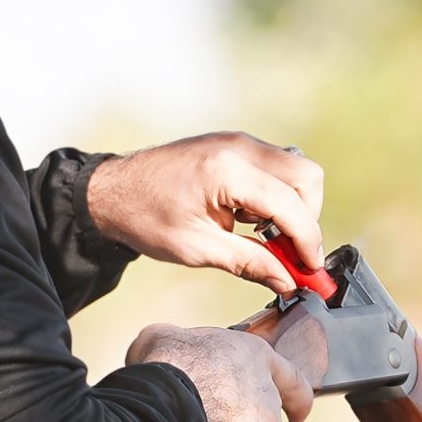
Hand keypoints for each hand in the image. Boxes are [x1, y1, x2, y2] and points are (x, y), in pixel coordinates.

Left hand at [87, 134, 325, 295]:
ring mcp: (238, 141)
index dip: (307, 241)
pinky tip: (252, 220)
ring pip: (296, 169)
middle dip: (307, 219)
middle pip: (306, 177)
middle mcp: (239, 147)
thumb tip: (287, 280)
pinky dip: (278, 195)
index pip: (290, 204)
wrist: (111, 191)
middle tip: (289, 253)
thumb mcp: (196, 248)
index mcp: (226, 170)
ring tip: (266, 238)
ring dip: (293, 206)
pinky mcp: (234, 145)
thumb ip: (248, 262)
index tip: (310, 271)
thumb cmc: (144, 218)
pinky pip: (276, 167)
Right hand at [127, 324, 314, 421]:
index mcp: (255, 358)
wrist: (160, 406)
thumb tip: (166, 357)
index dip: (296, 398)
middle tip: (203, 421)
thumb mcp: (166, 337)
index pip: (293, 380)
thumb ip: (182, 348)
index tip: (299, 412)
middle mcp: (267, 398)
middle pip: (260, 419)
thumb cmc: (165, 366)